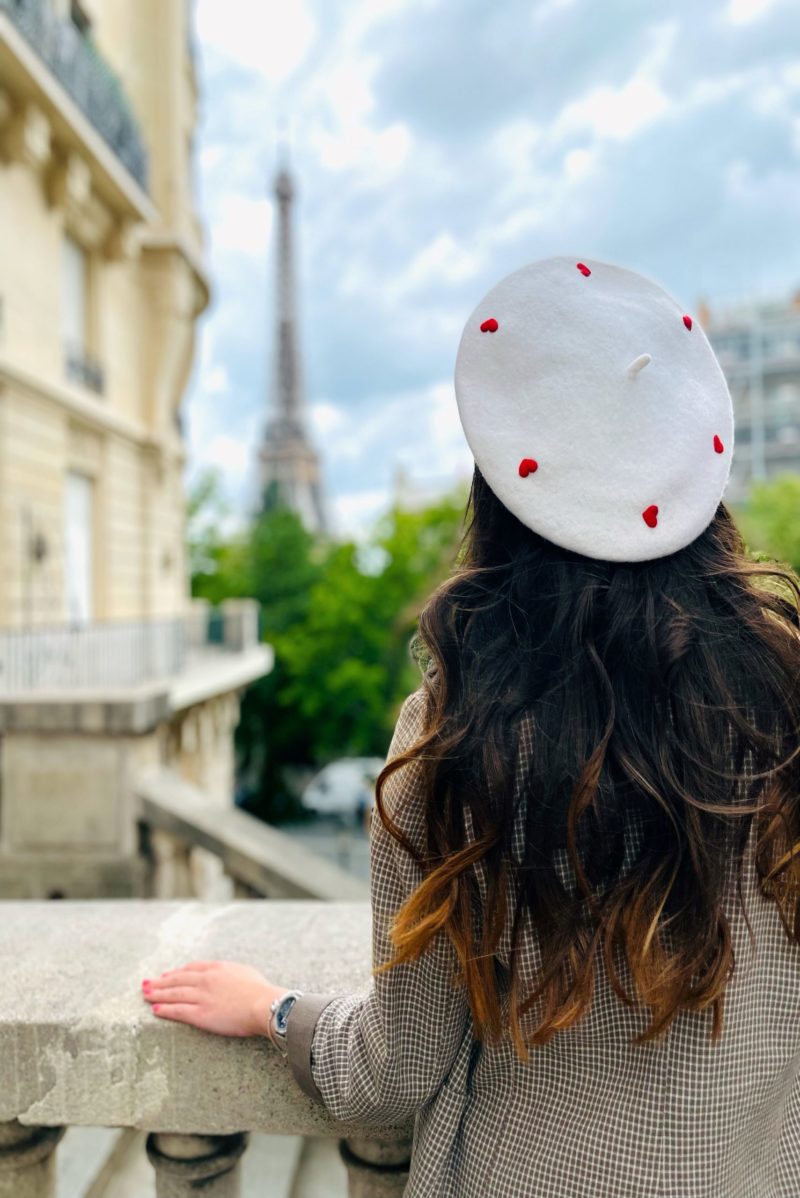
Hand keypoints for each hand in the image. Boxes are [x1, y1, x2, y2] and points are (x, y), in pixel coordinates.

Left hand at [141, 961, 289, 1038]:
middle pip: (177, 979)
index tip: (167, 974)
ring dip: (156, 994)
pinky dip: (164, 1009)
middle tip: (146, 983)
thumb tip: (226, 974)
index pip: (191, 968)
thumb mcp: (244, 972)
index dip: (176, 972)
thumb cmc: (260, 990)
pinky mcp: (200, 1014)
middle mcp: (205, 980)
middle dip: (159, 982)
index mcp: (216, 968)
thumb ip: (230, 972)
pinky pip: (177, 1011)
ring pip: (173, 994)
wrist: (263, 1005)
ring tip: (145, 994)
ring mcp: (201, 997)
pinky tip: (155, 1009)